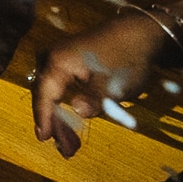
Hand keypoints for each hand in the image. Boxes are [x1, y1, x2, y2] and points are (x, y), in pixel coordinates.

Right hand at [33, 9, 170, 158]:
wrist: (139, 33)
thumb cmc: (125, 58)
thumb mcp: (114, 84)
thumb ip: (94, 100)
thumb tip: (79, 112)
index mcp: (58, 62)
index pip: (45, 94)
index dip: (44, 117)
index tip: (43, 138)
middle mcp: (52, 57)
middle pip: (45, 93)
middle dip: (53, 121)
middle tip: (65, 148)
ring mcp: (59, 56)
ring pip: (52, 90)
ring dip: (59, 114)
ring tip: (70, 140)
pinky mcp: (69, 59)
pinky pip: (60, 84)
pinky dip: (64, 102)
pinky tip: (73, 116)